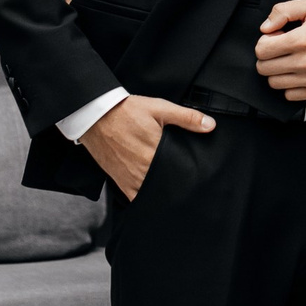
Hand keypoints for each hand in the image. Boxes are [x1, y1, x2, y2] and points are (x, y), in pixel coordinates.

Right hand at [82, 93, 214, 198]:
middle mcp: (143, 169)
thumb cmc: (126, 111)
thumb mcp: (159, 108)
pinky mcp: (120, 181)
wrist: (95, 116)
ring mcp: (131, 178)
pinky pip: (136, 197)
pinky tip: (154, 193)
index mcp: (155, 152)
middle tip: (189, 185)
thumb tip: (210, 125)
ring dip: (162, 192)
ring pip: (153, 194)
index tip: (198, 177)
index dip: (189, 176)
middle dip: (178, 185)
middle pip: (167, 185)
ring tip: (173, 191)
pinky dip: (146, 197)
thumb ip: (186, 117)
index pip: (179, 173)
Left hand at [255, 0, 305, 100]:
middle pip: (264, 68)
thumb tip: (266, 27)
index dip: (264, 42)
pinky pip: (290, 95)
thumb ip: (283, 11)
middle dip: (268, 57)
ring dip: (277, 72)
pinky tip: (298, 73)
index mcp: (302, 40)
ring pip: (274, 83)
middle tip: (280, 49)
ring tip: (289, 60)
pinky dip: (290, 85)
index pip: (262, 50)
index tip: (274, 38)